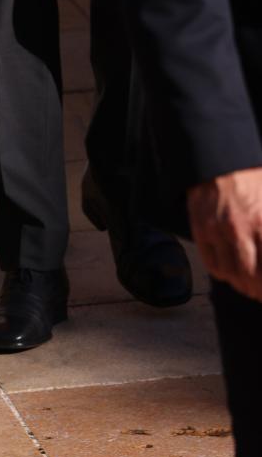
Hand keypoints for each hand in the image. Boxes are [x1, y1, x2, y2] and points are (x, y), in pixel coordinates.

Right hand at [187, 167, 261, 301]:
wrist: (218, 162)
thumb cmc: (250, 180)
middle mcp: (240, 229)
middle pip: (252, 277)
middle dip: (258, 291)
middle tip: (260, 293)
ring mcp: (218, 230)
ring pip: (231, 274)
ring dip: (241, 285)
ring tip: (246, 286)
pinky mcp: (200, 229)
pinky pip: (211, 263)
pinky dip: (221, 274)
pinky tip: (229, 272)